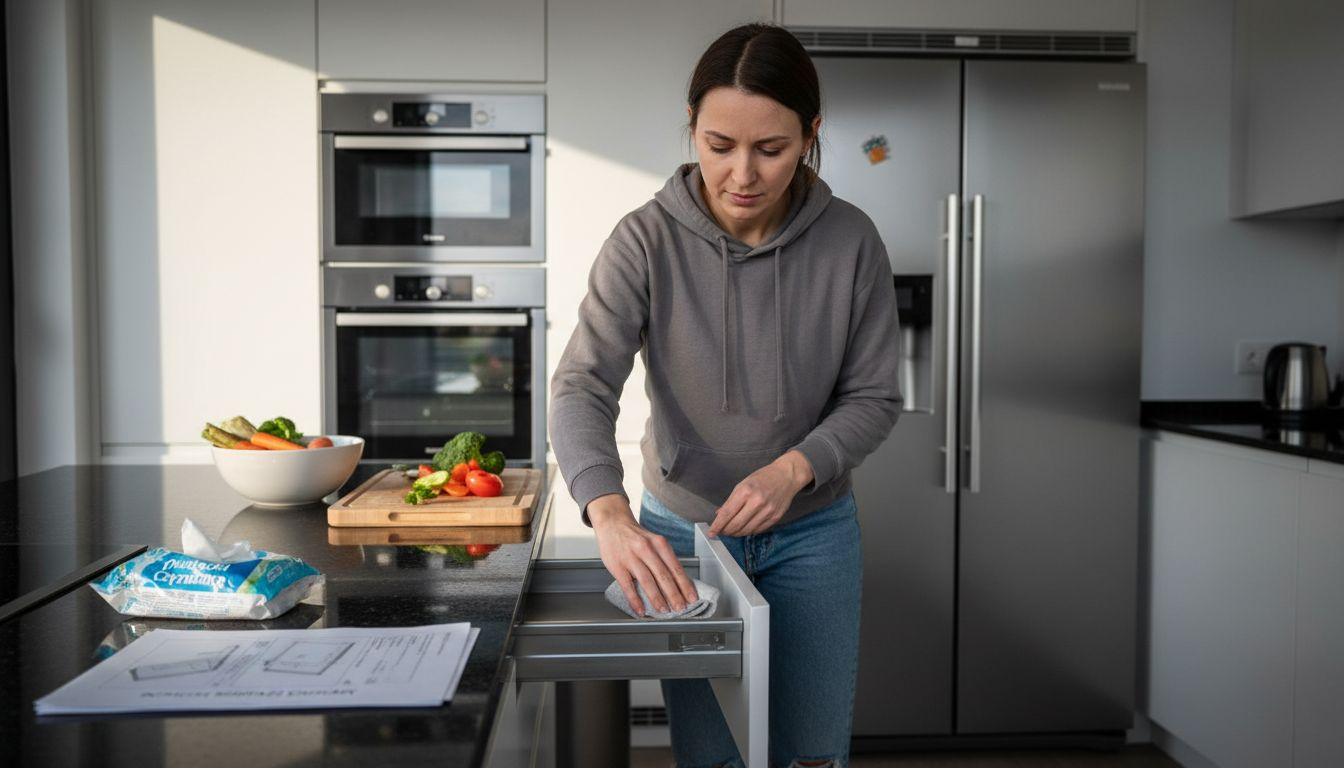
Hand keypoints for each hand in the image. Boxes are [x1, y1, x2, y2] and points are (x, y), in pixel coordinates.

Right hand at [587, 494, 698, 615]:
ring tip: (663, 610)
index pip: (675, 568)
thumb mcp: (654, 542)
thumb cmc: (636, 536)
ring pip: (647, 581)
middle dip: (674, 595)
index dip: (685, 585)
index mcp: (659, 544)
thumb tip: (678, 583)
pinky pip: (628, 586)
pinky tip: (641, 609)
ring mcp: (631, 558)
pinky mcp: (618, 566)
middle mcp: (646, 549)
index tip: (691, 597)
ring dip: (657, 598)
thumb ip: (664, 559)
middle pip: (663, 576)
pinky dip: (635, 600)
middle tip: (680, 608)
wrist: (613, 523)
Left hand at [709, 450, 813, 536]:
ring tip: (732, 531)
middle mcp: (757, 502)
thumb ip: (731, 501)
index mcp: (745, 491)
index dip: (717, 525)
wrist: (786, 476)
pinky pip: (758, 530)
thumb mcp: (743, 484)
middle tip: (722, 532)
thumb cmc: (763, 478)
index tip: (712, 532)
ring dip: (736, 533)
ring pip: (746, 530)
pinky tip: (745, 528)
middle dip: (726, 531)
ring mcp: (767, 511)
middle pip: (736, 525)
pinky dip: (748, 531)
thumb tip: (719, 515)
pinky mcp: (775, 518)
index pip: (727, 513)